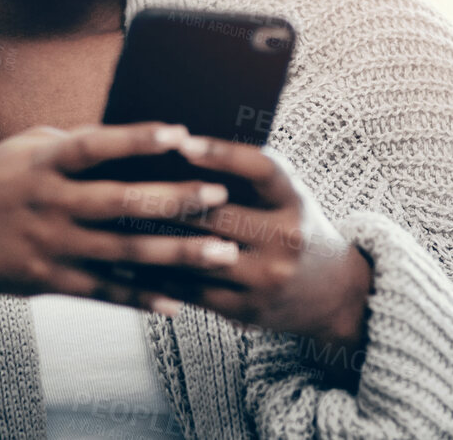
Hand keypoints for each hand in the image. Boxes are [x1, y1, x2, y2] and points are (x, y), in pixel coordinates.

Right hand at [0, 122, 241, 313]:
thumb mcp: (26, 149)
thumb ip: (76, 144)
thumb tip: (134, 138)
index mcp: (45, 163)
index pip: (96, 146)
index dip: (138, 139)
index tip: (182, 133)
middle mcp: (50, 203)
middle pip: (121, 203)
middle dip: (176, 200)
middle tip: (222, 197)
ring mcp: (50, 245)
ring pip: (123, 253)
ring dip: (177, 255)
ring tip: (223, 253)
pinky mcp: (47, 281)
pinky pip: (102, 293)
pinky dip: (141, 299)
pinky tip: (178, 303)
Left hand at [147, 137, 374, 361]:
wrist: (334, 294)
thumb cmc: (295, 228)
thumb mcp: (289, 197)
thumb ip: (250, 177)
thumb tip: (183, 149)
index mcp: (295, 201)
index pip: (262, 169)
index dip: (222, 154)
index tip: (183, 141)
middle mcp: (286, 239)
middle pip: (220, 215)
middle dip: (171, 200)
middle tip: (125, 182)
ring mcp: (267, 278)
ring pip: (199, 255)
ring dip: (155, 240)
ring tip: (117, 222)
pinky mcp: (247, 310)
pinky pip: (193, 290)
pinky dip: (159, 275)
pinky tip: (131, 261)